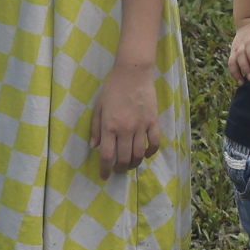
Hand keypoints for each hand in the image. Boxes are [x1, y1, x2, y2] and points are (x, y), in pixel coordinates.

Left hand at [91, 56, 164, 171]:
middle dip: (119, 169)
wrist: (133, 73)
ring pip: (139, 154)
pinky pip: (154, 142)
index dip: (105, 170)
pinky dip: (151, 152)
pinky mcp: (153, 121)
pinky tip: (146, 154)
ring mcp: (140, 126)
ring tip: (129, 165)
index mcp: (110, 126)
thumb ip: (96, 128)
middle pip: (124, 158)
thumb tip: (94, 146)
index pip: (107, 155)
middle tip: (117, 169)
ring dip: (134, 164)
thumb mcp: (99, 107)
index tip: (104, 176)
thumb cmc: (112, 88)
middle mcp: (125, 129)